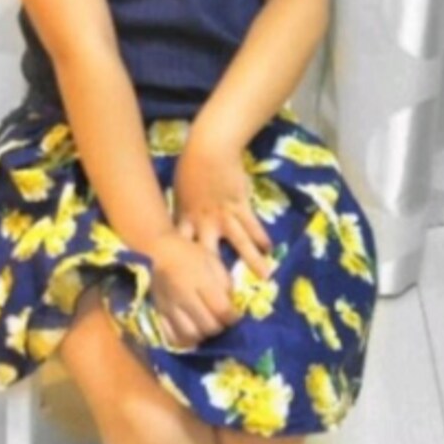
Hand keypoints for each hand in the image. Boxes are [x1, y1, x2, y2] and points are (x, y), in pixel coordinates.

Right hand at [145, 231, 239, 349]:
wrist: (156, 251)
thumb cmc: (188, 253)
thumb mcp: (212, 261)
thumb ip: (225, 283)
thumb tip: (233, 304)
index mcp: (201, 281)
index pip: (222, 310)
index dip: (233, 317)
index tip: (235, 315)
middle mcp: (185, 297)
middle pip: (208, 326)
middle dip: (219, 327)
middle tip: (221, 321)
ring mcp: (170, 307)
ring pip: (191, 335)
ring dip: (203, 335)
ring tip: (206, 327)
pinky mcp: (159, 313)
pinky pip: (172, 336)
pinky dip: (184, 340)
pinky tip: (190, 332)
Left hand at [172, 135, 273, 280]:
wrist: (208, 149)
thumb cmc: (189, 169)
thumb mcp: (179, 195)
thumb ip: (181, 215)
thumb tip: (174, 232)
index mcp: (185, 220)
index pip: (183, 251)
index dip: (184, 270)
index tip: (187, 288)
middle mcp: (204, 223)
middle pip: (210, 255)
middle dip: (217, 277)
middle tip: (225, 294)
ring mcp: (224, 215)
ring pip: (240, 242)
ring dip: (252, 260)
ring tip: (265, 277)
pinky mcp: (240, 205)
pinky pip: (252, 224)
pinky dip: (261, 236)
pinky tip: (269, 248)